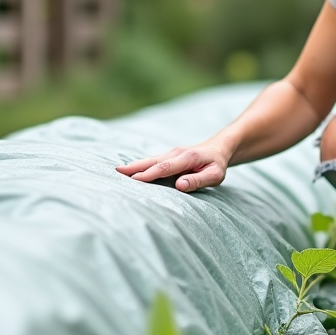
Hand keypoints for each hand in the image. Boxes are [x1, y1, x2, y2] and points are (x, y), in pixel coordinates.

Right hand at [115, 143, 230, 191]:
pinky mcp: (168, 156)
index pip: (166, 168)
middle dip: (135, 167)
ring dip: (134, 165)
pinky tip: (129, 170)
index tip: (136, 179)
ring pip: (150, 160)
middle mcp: (176, 153)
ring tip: (118, 170)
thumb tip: (179, 186)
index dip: (150, 174)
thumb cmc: (217, 165)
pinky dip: (140, 165)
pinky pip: (153, 161)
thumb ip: (198, 180)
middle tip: (117, 171)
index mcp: (187, 158)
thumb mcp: (215, 176)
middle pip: (152, 161)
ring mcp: (171, 153)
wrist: (218, 149)